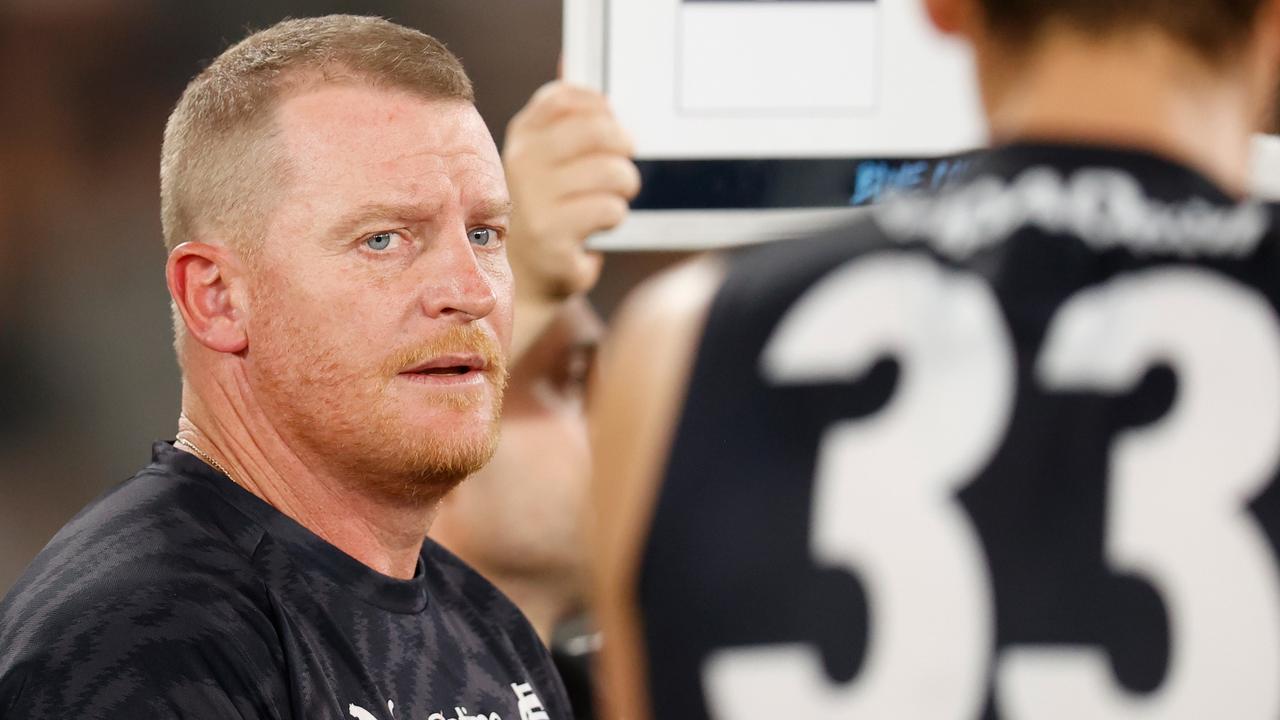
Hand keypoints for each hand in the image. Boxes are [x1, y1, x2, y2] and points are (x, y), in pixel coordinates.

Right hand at [503, 81, 639, 300]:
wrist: (526, 277)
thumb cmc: (546, 209)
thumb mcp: (545, 158)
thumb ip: (561, 113)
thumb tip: (569, 58)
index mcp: (522, 135)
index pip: (567, 97)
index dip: (601, 109)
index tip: (609, 129)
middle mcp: (521, 161)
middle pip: (600, 132)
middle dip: (624, 152)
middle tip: (622, 171)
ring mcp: (533, 199)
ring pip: (613, 173)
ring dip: (624, 190)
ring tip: (610, 203)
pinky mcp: (551, 235)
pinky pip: (609, 210)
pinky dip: (613, 218)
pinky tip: (597, 229)